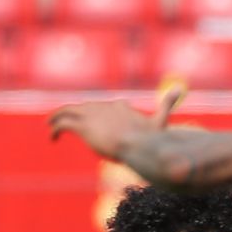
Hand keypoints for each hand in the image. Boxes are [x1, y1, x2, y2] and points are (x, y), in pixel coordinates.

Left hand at [47, 85, 184, 159]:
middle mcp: (102, 107)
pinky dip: (54, 129)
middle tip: (65, 122)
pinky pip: (62, 123)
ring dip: (57, 117)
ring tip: (50, 125)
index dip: (98, 114)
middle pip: (83, 108)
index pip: (105, 107)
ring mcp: (90, 116)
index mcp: (119, 106)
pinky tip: (52, 137)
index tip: (94, 123)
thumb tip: (181, 87)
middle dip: (74, 114)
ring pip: (67, 111)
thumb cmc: (150, 137)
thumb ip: (167, 104)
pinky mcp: (81, 126)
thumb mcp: (161, 122)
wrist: (137, 143)